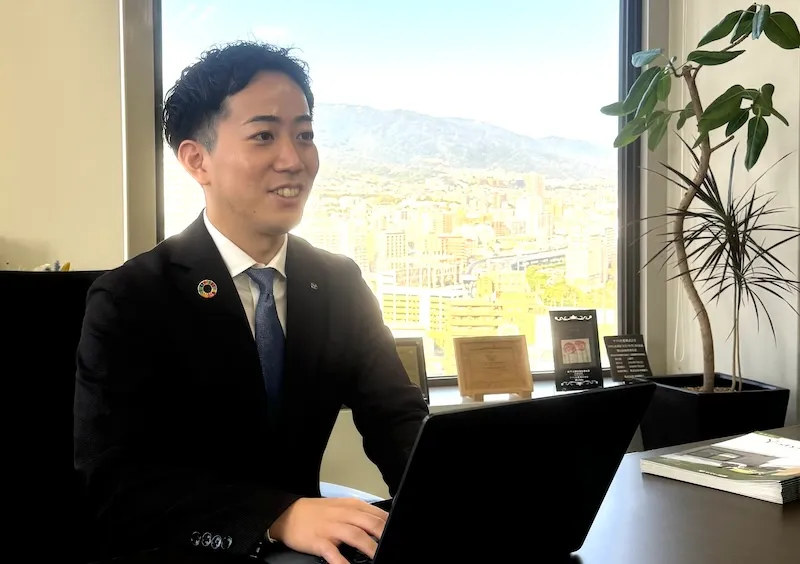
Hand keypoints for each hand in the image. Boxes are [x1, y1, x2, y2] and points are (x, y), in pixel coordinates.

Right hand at [269, 497, 388, 563]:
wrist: (288, 514)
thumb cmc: (317, 512)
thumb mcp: (341, 506)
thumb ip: (360, 514)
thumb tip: (380, 526)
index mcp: (352, 505)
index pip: (377, 514)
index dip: (389, 525)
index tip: (396, 535)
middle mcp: (344, 515)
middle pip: (371, 524)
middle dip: (384, 536)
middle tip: (392, 546)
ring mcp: (331, 528)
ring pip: (356, 536)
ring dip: (370, 548)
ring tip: (378, 557)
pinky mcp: (319, 541)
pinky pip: (333, 553)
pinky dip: (343, 562)